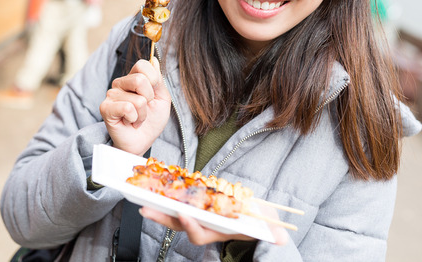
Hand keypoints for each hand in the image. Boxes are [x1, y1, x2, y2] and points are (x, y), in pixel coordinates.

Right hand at [99, 57, 170, 155]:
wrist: (142, 142)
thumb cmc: (151, 121)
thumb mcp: (162, 98)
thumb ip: (158, 80)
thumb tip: (153, 59)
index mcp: (134, 78)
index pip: (143, 64)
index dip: (154, 79)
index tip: (153, 94)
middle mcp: (120, 83)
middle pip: (140, 79)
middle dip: (149, 98)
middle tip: (144, 108)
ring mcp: (111, 95)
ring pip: (137, 98)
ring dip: (143, 113)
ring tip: (136, 118)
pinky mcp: (106, 108)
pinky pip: (127, 108)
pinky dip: (134, 118)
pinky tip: (129, 122)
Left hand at [139, 207, 289, 246]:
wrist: (254, 217)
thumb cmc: (260, 222)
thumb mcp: (268, 227)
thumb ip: (274, 234)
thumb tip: (280, 239)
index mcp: (217, 232)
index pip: (199, 234)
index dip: (190, 226)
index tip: (183, 214)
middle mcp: (203, 226)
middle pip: (178, 224)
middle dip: (161, 216)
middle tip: (145, 208)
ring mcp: (196, 215)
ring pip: (172, 212)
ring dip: (156, 205)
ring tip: (140, 196)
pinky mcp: (193, 202)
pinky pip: (175, 199)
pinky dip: (164, 192)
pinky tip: (153, 183)